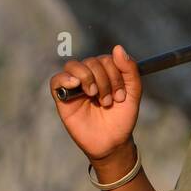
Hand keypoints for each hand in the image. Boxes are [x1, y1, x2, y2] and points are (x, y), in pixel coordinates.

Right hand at [49, 44, 141, 162]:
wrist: (112, 142)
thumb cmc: (121, 118)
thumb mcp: (133, 93)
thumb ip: (130, 70)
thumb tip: (118, 48)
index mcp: (106, 73)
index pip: (106, 59)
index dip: (115, 74)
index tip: (121, 95)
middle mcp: (89, 77)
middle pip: (92, 61)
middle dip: (104, 80)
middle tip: (109, 101)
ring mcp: (75, 86)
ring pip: (74, 66)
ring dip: (89, 79)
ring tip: (95, 97)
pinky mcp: (63, 98)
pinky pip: (56, 80)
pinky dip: (65, 79)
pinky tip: (77, 85)